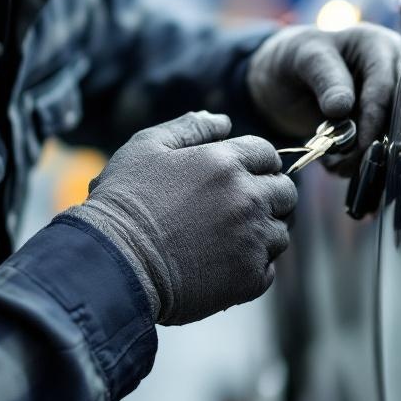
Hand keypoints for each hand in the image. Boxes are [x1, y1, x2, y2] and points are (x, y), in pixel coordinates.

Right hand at [71, 112, 296, 325]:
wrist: (114, 263)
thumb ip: (190, 127)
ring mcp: (252, 240)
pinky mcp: (249, 278)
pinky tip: (223, 264)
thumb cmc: (125, 201)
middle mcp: (248, 198)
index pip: (268, 154)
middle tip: (240, 208)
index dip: (256, 164)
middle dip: (269, 195)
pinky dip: (252, 266)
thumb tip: (224, 122)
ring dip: (262, 232)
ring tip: (228, 238)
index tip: (240, 177)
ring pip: (281, 232)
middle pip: (286, 192)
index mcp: (227, 162)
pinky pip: (268, 269)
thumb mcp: (147, 147)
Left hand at [247, 24, 400, 171]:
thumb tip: (342, 108)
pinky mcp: (380, 124)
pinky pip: (379, 147)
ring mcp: (389, 100)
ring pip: (392, 135)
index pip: (385, 85)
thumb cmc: (296, 57)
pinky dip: (360, 162)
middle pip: (398, 113)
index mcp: (378, 46)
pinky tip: (338, 168)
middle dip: (375, 143)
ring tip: (337, 168)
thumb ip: (325, 78)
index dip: (374, 117)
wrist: (285, 77)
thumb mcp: (305, 59)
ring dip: (367, 158)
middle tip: (348, 165)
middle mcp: (393, 71)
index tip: (359, 145)